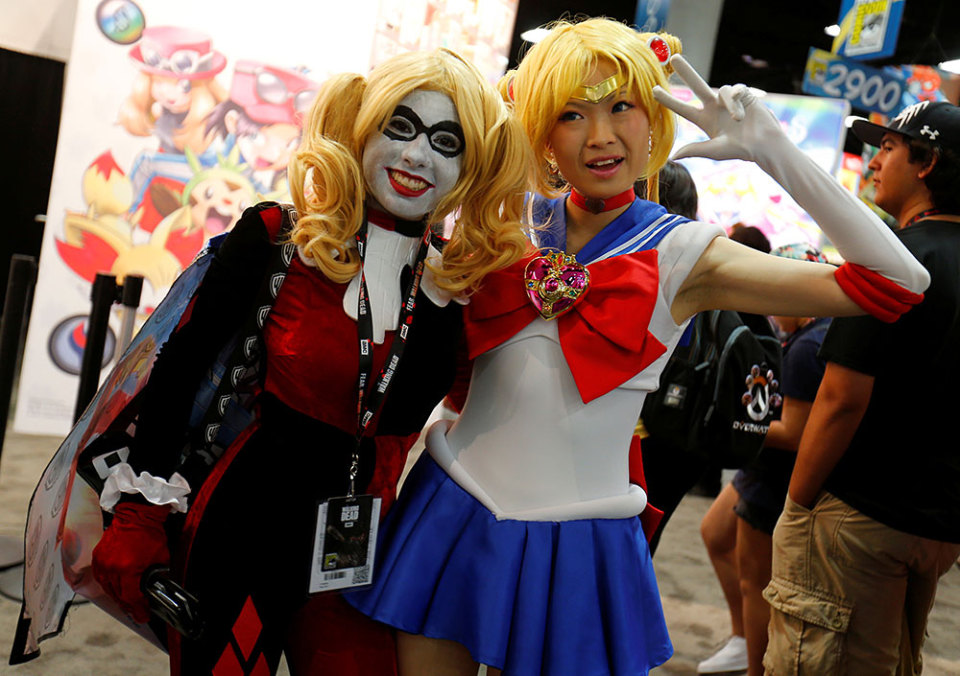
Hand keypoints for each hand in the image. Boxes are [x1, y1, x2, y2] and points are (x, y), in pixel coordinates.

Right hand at [92, 501, 170, 622]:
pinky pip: (101, 578)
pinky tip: (117, 588)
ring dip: (118, 597)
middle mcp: (112, 568)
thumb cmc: (150, 534)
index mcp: (129, 569)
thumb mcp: (159, 560)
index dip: (138, 610)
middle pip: (119, 596)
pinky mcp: (97, 558)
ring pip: (108, 589)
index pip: (131, 597)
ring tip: (128, 601)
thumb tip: (152, 593)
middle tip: (137, 610)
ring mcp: (103, 563)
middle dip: (129, 605)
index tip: (143, 616)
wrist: (136, 515)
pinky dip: (109, 585)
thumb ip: (154, 578)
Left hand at [652, 55, 782, 163]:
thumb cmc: (740, 149)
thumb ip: (694, 150)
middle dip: (686, 71)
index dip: (668, 100)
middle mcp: (714, 107)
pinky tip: (743, 114)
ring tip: (737, 121)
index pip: (682, 108)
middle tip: (673, 57)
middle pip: (697, 84)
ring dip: (729, 106)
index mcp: (704, 119)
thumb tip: (673, 156)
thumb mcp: (714, 150)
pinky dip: (736, 103)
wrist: (763, 143)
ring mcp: (727, 99)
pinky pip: (734, 90)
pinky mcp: (742, 93)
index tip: (653, 90)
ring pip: (721, 90)